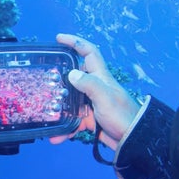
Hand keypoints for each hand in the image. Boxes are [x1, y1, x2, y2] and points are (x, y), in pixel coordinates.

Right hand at [50, 33, 140, 149]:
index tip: (59, 38)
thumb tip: (72, 73)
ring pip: (71, 102)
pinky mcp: (91, 119)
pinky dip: (66, 129)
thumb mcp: (105, 98)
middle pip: (74, 77)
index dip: (75, 42)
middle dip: (59, 79)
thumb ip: (89, 84)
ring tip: (48, 117)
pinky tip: (57, 137)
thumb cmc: (123, 116)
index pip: (89, 52)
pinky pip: (74, 121)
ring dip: (60, 110)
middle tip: (45, 82)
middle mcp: (96, 87)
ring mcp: (93, 103)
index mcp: (101, 77)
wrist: (133, 140)